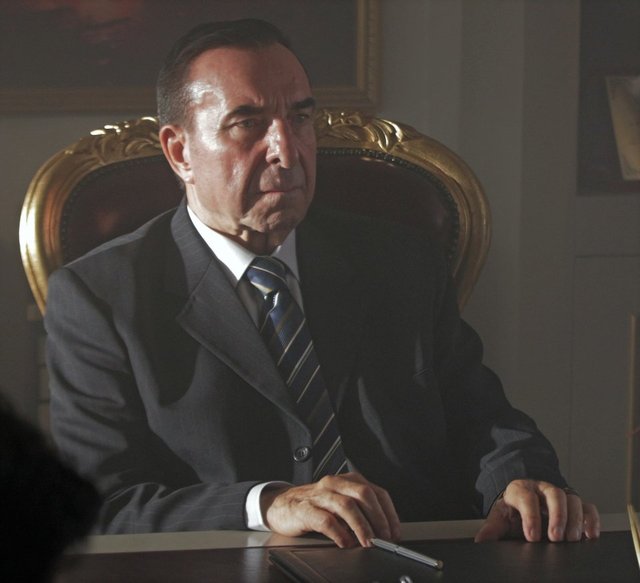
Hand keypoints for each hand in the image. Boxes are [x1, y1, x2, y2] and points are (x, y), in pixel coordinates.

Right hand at [261, 472, 400, 547]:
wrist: (281, 505)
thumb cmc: (314, 505)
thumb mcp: (339, 502)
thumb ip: (359, 511)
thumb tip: (383, 531)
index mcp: (347, 480)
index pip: (376, 492)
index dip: (389, 513)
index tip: (394, 532)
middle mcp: (334, 484)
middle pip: (363, 494)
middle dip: (378, 518)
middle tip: (383, 538)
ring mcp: (319, 495)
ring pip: (346, 506)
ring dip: (361, 526)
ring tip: (368, 542)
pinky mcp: (305, 509)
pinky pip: (325, 520)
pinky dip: (339, 533)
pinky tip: (345, 543)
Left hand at [474, 479, 599, 542]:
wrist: (524, 499)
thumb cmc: (513, 510)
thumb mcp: (500, 517)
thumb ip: (492, 528)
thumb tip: (481, 541)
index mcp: (521, 490)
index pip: (526, 497)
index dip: (530, 516)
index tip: (532, 537)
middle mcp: (542, 489)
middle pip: (554, 494)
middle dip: (557, 515)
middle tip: (556, 538)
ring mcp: (560, 495)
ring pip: (572, 499)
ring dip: (574, 519)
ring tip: (572, 539)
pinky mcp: (574, 504)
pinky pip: (587, 507)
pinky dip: (591, 519)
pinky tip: (590, 534)